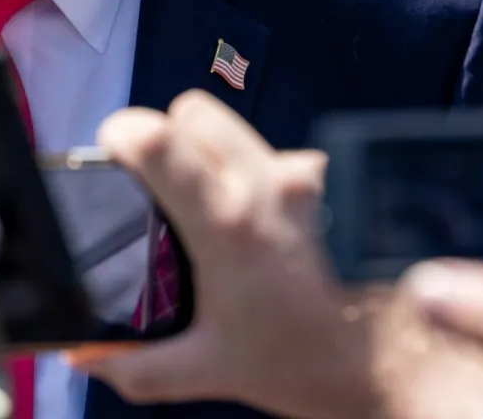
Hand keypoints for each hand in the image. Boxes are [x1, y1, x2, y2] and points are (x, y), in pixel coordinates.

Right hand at [65, 91, 482, 418]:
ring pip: (239, 132)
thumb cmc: (308, 365)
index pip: (159, 137)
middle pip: (194, 112)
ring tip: (219, 211)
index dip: (123, 133)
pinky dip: (264, 177)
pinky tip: (268, 225)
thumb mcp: (208, 368)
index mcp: (226, 222)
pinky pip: (280, 156)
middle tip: (162, 181)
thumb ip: (134, 363)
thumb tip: (85, 356)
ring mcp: (306, 178)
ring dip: (218, 155)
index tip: (113, 149)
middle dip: (169, 135)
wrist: (397, 371)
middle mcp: (267, 185)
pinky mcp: (335, 183)